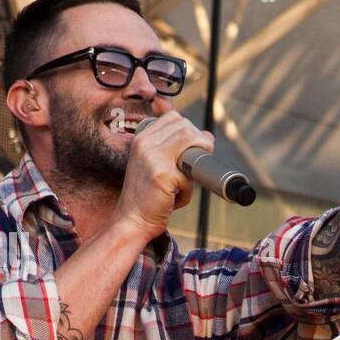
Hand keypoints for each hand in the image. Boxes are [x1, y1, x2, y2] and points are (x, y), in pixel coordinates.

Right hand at [112, 111, 214, 240]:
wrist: (132, 220)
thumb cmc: (147, 195)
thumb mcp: (157, 165)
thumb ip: (177, 149)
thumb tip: (207, 136)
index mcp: (142, 138)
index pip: (174, 118)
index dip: (190, 132)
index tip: (192, 151)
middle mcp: (145, 143)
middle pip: (185, 127)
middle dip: (198, 145)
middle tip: (192, 169)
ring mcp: (152, 157)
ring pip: (190, 141)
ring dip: (196, 162)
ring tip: (184, 181)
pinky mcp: (161, 174)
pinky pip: (189, 177)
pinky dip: (187, 192)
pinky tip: (175, 199)